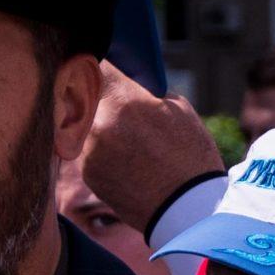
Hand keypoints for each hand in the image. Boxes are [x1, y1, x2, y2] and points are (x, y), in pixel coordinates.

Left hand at [79, 62, 224, 232]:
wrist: (190, 210)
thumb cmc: (192, 157)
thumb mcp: (178, 110)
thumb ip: (144, 92)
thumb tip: (124, 80)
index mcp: (125, 100)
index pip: (94, 64)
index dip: (100, 64)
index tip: (103, 67)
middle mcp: (99, 122)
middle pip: (83, 94)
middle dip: (97, 97)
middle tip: (117, 105)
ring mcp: (89, 150)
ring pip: (83, 123)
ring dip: (98, 125)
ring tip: (129, 142)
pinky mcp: (86, 173)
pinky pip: (86, 151)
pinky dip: (101, 152)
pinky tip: (127, 163)